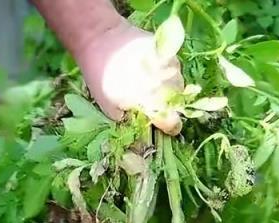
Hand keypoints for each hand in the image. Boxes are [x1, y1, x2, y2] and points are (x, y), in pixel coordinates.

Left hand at [77, 19, 183, 135]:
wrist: (101, 38)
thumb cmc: (102, 77)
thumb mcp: (111, 108)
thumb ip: (131, 120)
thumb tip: (142, 124)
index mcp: (156, 103)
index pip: (173, 124)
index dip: (168, 128)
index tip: (160, 127)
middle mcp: (169, 86)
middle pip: (177, 104)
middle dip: (167, 106)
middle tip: (151, 103)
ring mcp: (171, 67)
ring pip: (178, 85)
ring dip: (167, 88)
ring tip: (150, 85)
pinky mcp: (168, 51)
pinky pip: (173, 68)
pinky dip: (165, 72)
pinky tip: (150, 70)